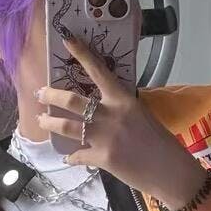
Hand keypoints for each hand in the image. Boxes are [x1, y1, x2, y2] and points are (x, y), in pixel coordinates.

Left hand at [35, 34, 202, 200]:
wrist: (170, 171)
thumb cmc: (161, 142)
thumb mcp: (142, 115)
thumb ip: (120, 108)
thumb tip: (102, 107)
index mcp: (124, 99)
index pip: (99, 71)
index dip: (81, 54)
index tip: (66, 39)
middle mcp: (111, 114)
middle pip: (71, 100)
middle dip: (50, 96)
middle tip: (40, 94)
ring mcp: (104, 137)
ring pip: (67, 127)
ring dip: (49, 123)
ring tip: (41, 121)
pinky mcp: (101, 158)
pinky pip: (78, 155)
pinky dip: (71, 157)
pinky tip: (68, 158)